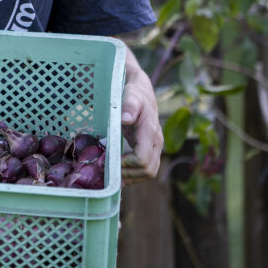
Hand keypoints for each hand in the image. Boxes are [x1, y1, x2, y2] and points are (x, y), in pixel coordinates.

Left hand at [119, 44, 162, 183]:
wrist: (143, 90)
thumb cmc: (135, 92)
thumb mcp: (130, 95)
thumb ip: (129, 106)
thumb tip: (125, 118)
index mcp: (150, 131)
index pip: (143, 159)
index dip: (128, 164)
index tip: (112, 161)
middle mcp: (156, 141)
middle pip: (149, 170)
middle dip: (130, 174)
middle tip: (110, 173)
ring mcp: (155, 146)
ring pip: (149, 172)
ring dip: (132, 177)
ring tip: (114, 177)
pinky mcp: (151, 148)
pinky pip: (147, 168)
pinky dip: (134, 174)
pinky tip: (121, 174)